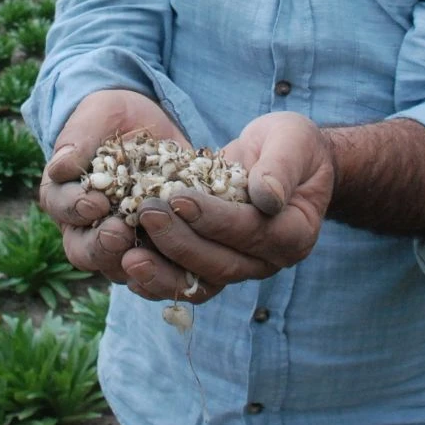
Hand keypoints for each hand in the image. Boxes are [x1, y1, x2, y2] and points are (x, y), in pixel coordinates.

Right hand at [39, 89, 188, 287]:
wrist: (152, 124)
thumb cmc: (114, 117)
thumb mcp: (97, 115)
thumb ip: (78, 138)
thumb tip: (61, 167)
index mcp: (64, 196)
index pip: (60, 209)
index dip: (74, 209)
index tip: (95, 201)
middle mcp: (87, 228)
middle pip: (85, 252)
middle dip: (101, 246)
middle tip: (120, 232)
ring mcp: (123, 244)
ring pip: (121, 269)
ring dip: (136, 264)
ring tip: (154, 246)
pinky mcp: (157, 249)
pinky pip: (161, 272)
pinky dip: (172, 270)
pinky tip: (186, 260)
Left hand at [122, 111, 334, 302]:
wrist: (281, 157)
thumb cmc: (291, 145)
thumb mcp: (294, 142)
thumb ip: (281, 167)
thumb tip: (267, 197)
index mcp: (295, 232)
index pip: (252, 231)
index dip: (215, 218)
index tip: (179, 198)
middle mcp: (268, 260)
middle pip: (221, 264)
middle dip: (180, 241)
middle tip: (146, 213)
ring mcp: (240, 267)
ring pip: (200, 282)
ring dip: (163, 272)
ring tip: (129, 257)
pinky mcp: (213, 264)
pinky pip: (186, 281)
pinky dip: (158, 279)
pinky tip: (129, 269)